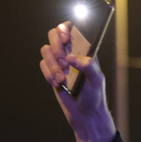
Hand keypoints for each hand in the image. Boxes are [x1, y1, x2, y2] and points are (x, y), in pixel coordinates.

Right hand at [39, 22, 115, 141]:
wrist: (85, 114)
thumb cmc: (95, 96)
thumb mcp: (97, 80)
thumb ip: (88, 66)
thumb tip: (72, 58)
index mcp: (84, 50)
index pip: (72, 29)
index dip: (65, 27)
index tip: (65, 37)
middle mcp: (70, 52)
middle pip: (54, 34)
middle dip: (56, 46)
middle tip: (64, 62)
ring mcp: (59, 62)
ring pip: (46, 50)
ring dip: (52, 64)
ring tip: (62, 79)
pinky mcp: (51, 72)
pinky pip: (43, 65)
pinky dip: (48, 74)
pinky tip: (58, 84)